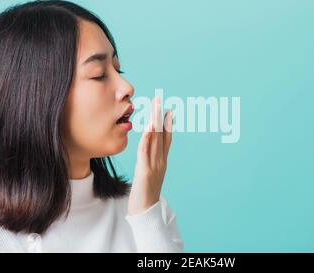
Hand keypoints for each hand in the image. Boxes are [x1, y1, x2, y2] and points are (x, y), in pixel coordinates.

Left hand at [128, 96, 172, 215]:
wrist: (146, 213)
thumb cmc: (145, 195)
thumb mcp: (150, 176)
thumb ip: (150, 163)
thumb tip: (149, 153)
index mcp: (161, 162)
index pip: (166, 140)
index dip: (167, 124)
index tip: (168, 109)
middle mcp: (161, 161)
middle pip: (161, 135)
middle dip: (160, 116)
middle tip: (160, 99)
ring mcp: (155, 166)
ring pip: (156, 140)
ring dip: (155, 122)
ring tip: (155, 107)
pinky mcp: (146, 172)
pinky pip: (146, 152)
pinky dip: (148, 138)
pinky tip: (149, 127)